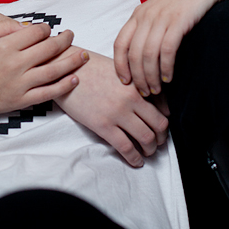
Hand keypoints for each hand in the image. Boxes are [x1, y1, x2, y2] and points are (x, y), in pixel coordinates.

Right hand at [0, 20, 88, 116]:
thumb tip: (28, 26)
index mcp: (5, 46)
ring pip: (53, 70)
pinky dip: (63, 86)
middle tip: (71, 36)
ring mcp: (19, 84)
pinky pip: (47, 93)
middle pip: (49, 48)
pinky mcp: (21, 101)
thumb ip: (5, 27)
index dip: (46, 29)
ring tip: (83, 55)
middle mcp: (14, 64)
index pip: (36, 33)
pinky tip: (74, 79)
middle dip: (65, 40)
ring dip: (72, 61)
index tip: (48, 30)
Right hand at [57, 52, 168, 167]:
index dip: (165, 122)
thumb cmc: (88, 66)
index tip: (162, 129)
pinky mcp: (103, 125)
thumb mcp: (117, 68)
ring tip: (147, 153)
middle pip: (159, 125)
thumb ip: (134, 82)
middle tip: (157, 143)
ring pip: (146, 138)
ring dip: (150, 150)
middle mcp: (131, 99)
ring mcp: (117, 113)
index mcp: (135, 84)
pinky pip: (125, 147)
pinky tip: (136, 161)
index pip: (162, 107)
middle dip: (161, 138)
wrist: (64, 68)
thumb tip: (150, 98)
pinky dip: (135, 158)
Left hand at [114, 0, 228, 94]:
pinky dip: (166, 67)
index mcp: (138, 14)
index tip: (125, 82)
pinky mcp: (178, 21)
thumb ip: (148, 28)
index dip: (120, 66)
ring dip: (151, 76)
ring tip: (156, 90)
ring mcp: (161, 17)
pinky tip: (169, 78)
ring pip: (148, 54)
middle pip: (133, 53)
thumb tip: (140, 55)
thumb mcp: (159, 12)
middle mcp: (146, 15)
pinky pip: (166, 50)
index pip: (120, 44)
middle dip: (137, 77)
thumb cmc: (183, 2)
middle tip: (145, 92)